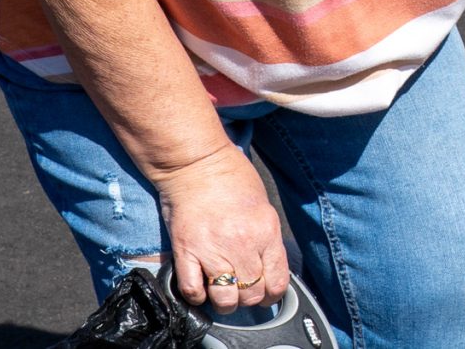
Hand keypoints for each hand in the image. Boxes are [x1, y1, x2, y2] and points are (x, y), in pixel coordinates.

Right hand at [158, 142, 288, 311]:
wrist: (196, 162)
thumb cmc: (230, 177)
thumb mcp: (262, 205)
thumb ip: (267, 238)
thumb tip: (269, 267)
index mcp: (266, 231)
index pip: (278, 282)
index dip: (272, 295)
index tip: (265, 294)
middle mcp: (242, 244)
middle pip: (251, 295)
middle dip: (248, 298)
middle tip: (241, 289)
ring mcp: (213, 250)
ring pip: (225, 300)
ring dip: (224, 301)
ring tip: (221, 291)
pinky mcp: (186, 251)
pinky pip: (192, 290)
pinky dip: (196, 296)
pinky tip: (200, 286)